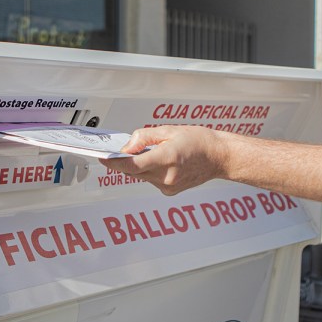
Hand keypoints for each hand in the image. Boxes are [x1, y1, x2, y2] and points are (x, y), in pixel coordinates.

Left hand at [101, 125, 228, 195]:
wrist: (218, 156)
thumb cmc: (199, 141)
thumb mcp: (169, 130)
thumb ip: (144, 137)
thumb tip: (127, 147)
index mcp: (167, 158)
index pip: (132, 165)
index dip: (114, 163)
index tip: (103, 158)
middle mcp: (167, 176)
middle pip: (134, 171)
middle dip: (125, 161)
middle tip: (121, 150)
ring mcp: (169, 186)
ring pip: (141, 176)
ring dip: (139, 165)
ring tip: (149, 152)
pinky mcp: (170, 191)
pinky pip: (150, 180)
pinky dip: (149, 171)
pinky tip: (159, 161)